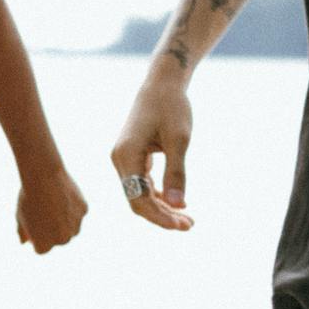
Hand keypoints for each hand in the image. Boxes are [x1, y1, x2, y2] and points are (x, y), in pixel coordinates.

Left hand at [15, 163, 87, 253]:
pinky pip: (79, 212)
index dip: (37, 233)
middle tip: (46, 210)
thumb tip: (24, 242)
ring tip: (55, 202)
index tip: (33, 220)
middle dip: (55, 229)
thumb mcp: (20, 217)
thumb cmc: (28, 198)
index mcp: (43, 246)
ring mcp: (75, 226)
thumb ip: (23, 232)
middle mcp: (62, 240)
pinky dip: (73, 206)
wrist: (43, 177)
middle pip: (59, 238)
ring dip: (66, 219)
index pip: (42, 247)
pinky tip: (64, 195)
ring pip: (72, 227)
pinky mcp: (84, 211)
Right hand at [111, 72, 194, 231]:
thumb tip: (179, 205)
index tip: (183, 225)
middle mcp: (120, 159)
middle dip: (162, 215)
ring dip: (162, 207)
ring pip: (139, 193)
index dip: (160, 216)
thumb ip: (177, 173)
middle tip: (189, 225)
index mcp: (126, 156)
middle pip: (137, 200)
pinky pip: (142, 182)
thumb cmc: (172, 107)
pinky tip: (177, 202)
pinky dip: (158, 194)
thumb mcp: (180, 139)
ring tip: (187, 218)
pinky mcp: (132, 155)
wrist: (163, 82)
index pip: (139, 199)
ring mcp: (124, 158)